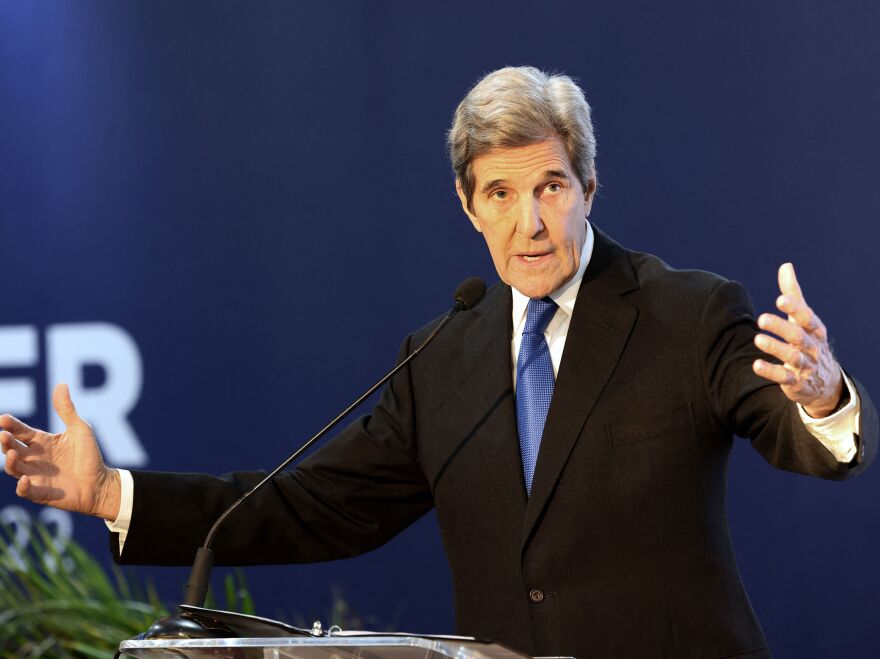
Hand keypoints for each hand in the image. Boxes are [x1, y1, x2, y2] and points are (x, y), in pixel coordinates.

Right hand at [1, 384, 120, 519]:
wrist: (101, 483)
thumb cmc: (89, 456)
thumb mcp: (80, 430)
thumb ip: (67, 410)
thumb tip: (61, 384)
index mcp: (42, 442)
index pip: (21, 431)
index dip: (11, 425)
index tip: (3, 419)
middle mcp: (34, 458)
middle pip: (12, 448)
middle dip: (6, 442)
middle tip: (4, 435)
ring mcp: (36, 475)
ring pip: (14, 468)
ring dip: (10, 462)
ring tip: (11, 454)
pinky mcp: (42, 492)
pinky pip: (26, 491)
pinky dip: (22, 487)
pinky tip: (24, 480)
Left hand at [752, 263, 842, 417]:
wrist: (825, 382)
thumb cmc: (809, 341)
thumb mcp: (803, 319)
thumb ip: (793, 294)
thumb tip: (786, 266)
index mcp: (814, 330)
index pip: (806, 317)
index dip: (795, 308)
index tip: (780, 299)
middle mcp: (812, 347)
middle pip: (798, 336)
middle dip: (781, 327)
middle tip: (761, 318)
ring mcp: (806, 366)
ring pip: (792, 356)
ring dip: (775, 348)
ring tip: (757, 339)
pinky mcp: (796, 383)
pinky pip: (784, 378)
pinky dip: (771, 372)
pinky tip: (755, 365)